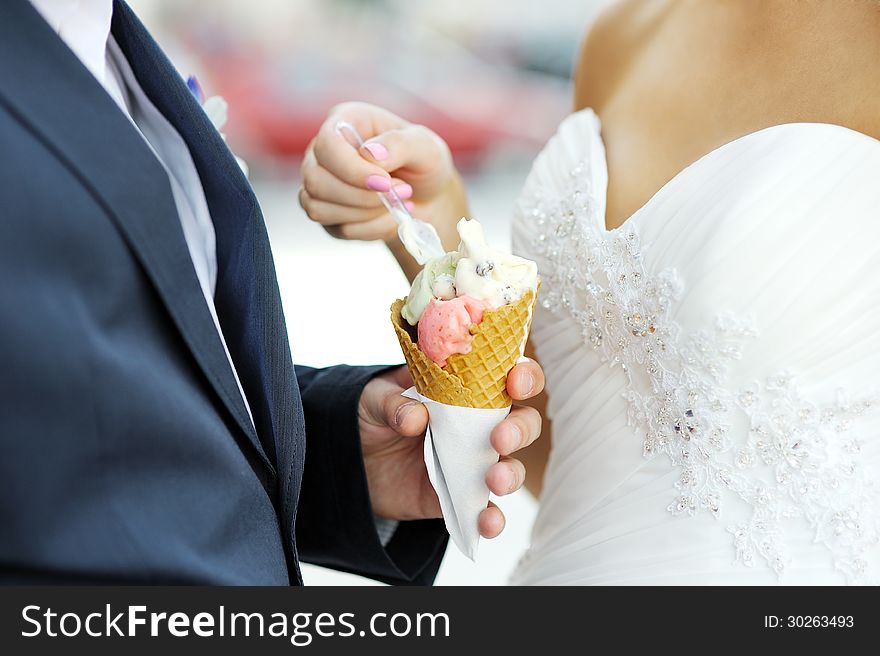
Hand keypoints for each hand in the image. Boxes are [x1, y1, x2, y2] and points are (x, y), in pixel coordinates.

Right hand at [299, 102, 465, 249]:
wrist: (428, 197)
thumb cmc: (424, 164)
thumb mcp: (426, 147)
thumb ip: (400, 144)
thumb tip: (369, 153)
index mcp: (345, 122)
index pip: (327, 144)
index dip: (351, 169)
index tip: (385, 183)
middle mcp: (323, 151)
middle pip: (316, 180)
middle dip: (362, 197)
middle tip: (402, 192)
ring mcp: (320, 183)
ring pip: (319, 208)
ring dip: (367, 213)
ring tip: (398, 203)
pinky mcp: (326, 213)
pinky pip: (337, 229)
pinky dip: (370, 228)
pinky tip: (388, 217)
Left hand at [358, 360, 544, 537]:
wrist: (350, 461)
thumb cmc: (369, 415)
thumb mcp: (371, 399)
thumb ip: (391, 403)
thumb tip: (416, 417)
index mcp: (463, 387)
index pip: (505, 375)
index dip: (522, 376)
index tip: (516, 384)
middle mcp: (477, 424)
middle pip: (522, 422)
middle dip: (520, 429)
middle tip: (500, 438)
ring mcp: (472, 462)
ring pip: (512, 466)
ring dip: (512, 474)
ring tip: (494, 480)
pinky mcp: (461, 497)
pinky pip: (487, 509)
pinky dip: (493, 518)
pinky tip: (487, 523)